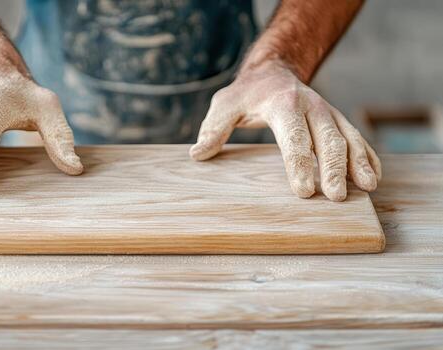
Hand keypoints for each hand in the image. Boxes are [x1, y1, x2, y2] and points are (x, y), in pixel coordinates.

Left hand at [190, 60, 380, 200]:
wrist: (274, 71)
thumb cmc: (247, 94)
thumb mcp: (225, 104)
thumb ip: (214, 128)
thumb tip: (198, 154)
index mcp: (283, 104)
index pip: (294, 137)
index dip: (300, 165)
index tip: (305, 191)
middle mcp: (312, 107)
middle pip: (328, 139)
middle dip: (334, 168)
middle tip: (336, 197)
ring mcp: (328, 113)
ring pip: (349, 138)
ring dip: (358, 163)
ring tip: (368, 187)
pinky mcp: (337, 120)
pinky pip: (357, 137)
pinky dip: (367, 155)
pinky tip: (373, 176)